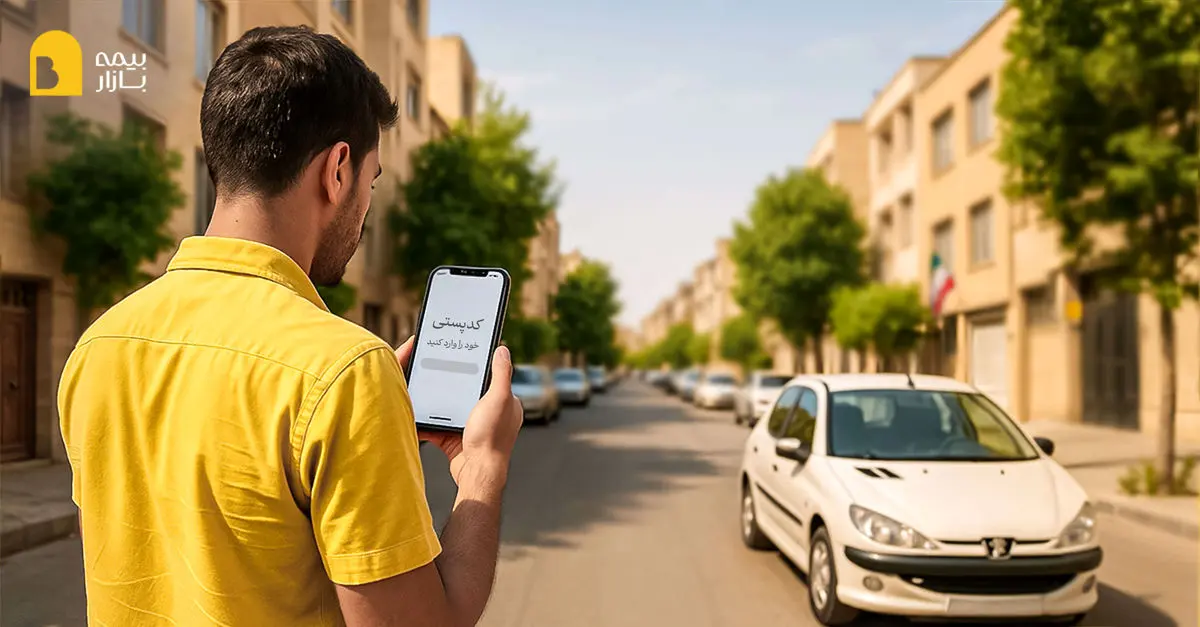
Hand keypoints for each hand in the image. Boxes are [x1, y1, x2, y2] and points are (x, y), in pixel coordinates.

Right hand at [396, 337, 522, 485]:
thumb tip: (502, 349)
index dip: (475, 366)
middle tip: (434, 370)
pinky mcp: (456, 440)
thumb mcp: (498, 398)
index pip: (489, 377)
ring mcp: (472, 428)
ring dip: (437, 402)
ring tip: (422, 388)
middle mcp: (490, 414)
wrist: (477, 472)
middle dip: (451, 383)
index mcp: (504, 402)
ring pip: (450, 409)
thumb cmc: (491, 437)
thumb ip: (501, 373)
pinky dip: (427, 422)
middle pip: (466, 392)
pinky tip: (416, 413)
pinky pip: (438, 427)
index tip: (459, 357)